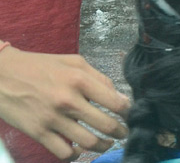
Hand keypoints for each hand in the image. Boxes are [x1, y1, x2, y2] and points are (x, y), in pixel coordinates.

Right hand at [0, 48, 129, 159]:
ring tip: (107, 143)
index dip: (127, 111)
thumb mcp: (73, 62)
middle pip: (105, 125)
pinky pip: (62, 153)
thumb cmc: (40, 66)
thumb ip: (97, 77)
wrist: (2, 74)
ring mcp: (52, 119)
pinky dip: (74, 155)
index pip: (115, 101)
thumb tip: (116, 95)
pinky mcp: (37, 133)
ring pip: (87, 142)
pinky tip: (78, 150)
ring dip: (102, 146)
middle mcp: (68, 100)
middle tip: (123, 133)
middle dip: (120, 132)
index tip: (130, 115)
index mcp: (80, 80)